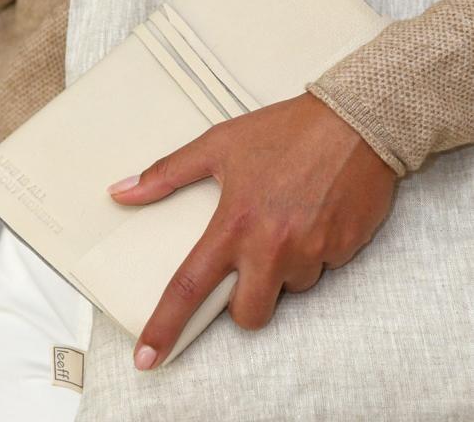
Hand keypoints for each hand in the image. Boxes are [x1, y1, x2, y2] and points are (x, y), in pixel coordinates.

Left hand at [106, 91, 397, 370]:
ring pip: (290, 288)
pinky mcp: (344, 251)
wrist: (354, 120)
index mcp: (235, 223)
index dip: (165, 326)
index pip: (189, 286)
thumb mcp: (219, 143)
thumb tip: (122, 192)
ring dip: (285, 267)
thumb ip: (167, 174)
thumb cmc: (285, 130)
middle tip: (249, 262)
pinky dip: (316, 249)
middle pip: (247, 314)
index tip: (147, 356)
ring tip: (289, 216)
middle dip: (243, 302)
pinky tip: (316, 212)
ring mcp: (311, 252)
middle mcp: (272, 246)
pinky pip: (323, 268)